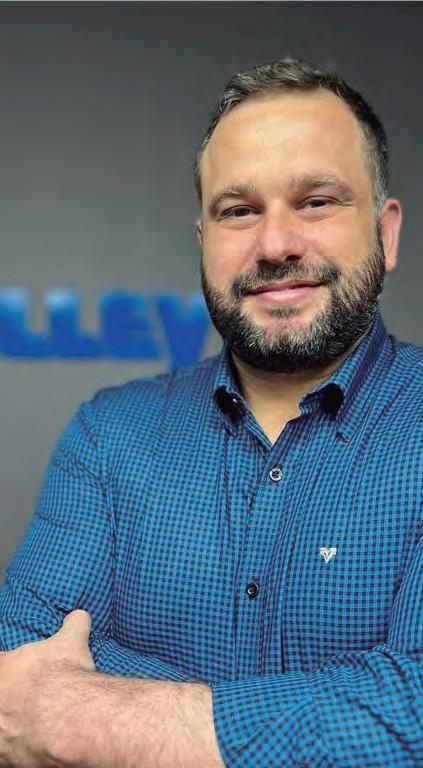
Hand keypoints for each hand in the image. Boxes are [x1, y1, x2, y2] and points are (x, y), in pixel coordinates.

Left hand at [0, 610, 93, 766]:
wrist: (65, 714)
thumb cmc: (64, 674)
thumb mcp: (72, 641)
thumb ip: (74, 624)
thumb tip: (81, 614)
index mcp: (3, 666)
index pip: (0, 663)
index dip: (9, 669)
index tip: (19, 676)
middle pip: (0, 695)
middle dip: (9, 698)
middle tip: (26, 701)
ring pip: (1, 726)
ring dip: (11, 724)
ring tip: (29, 725)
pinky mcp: (3, 756)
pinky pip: (5, 754)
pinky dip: (15, 751)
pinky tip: (31, 745)